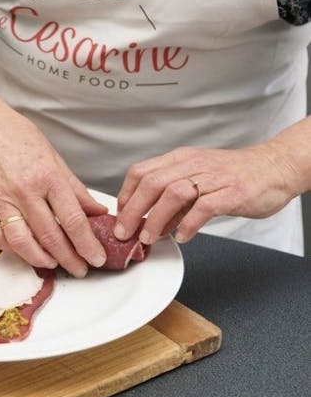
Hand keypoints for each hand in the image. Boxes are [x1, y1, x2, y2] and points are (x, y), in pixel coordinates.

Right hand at [0, 61, 106, 276]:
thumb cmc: (18, 138)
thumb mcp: (54, 158)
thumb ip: (75, 188)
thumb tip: (97, 212)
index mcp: (47, 176)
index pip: (72, 218)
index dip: (87, 243)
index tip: (97, 258)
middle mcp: (24, 190)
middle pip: (50, 235)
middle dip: (69, 258)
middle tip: (81, 269)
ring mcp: (1, 200)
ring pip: (22, 241)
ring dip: (41, 259)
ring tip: (54, 264)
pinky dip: (12, 250)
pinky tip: (25, 252)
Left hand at [114, 144, 298, 244]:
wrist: (276, 167)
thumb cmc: (235, 175)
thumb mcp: (198, 179)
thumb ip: (174, 200)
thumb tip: (149, 222)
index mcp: (181, 159)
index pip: (141, 172)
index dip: (126, 195)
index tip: (120, 215)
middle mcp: (193, 164)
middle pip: (151, 183)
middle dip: (133, 211)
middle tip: (124, 233)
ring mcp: (213, 177)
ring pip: (173, 193)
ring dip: (156, 218)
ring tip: (149, 238)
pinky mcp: (232, 192)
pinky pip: (204, 207)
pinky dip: (188, 224)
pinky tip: (182, 236)